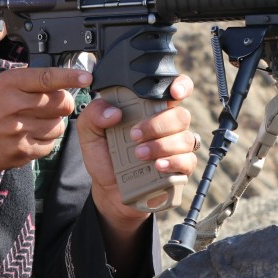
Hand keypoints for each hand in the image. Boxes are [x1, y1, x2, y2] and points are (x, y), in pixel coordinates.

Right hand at [0, 67, 92, 196]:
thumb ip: (24, 81)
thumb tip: (56, 79)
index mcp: (8, 84)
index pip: (47, 78)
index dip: (70, 77)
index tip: (86, 77)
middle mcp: (15, 106)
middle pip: (61, 103)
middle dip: (64, 103)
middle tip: (54, 104)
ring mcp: (19, 131)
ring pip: (59, 125)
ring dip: (54, 123)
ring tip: (37, 121)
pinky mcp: (21, 151)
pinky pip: (50, 145)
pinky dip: (46, 140)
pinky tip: (32, 135)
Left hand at [76, 75, 196, 233]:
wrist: (109, 191)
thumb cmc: (106, 157)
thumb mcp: (90, 133)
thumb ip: (93, 114)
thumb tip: (113, 111)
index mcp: (149, 109)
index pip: (174, 89)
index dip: (181, 85)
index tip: (173, 92)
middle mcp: (168, 125)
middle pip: (181, 114)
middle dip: (158, 124)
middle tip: (134, 135)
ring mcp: (177, 147)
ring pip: (185, 137)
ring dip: (162, 145)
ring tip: (139, 154)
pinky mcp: (181, 168)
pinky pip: (188, 161)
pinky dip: (172, 161)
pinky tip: (157, 165)